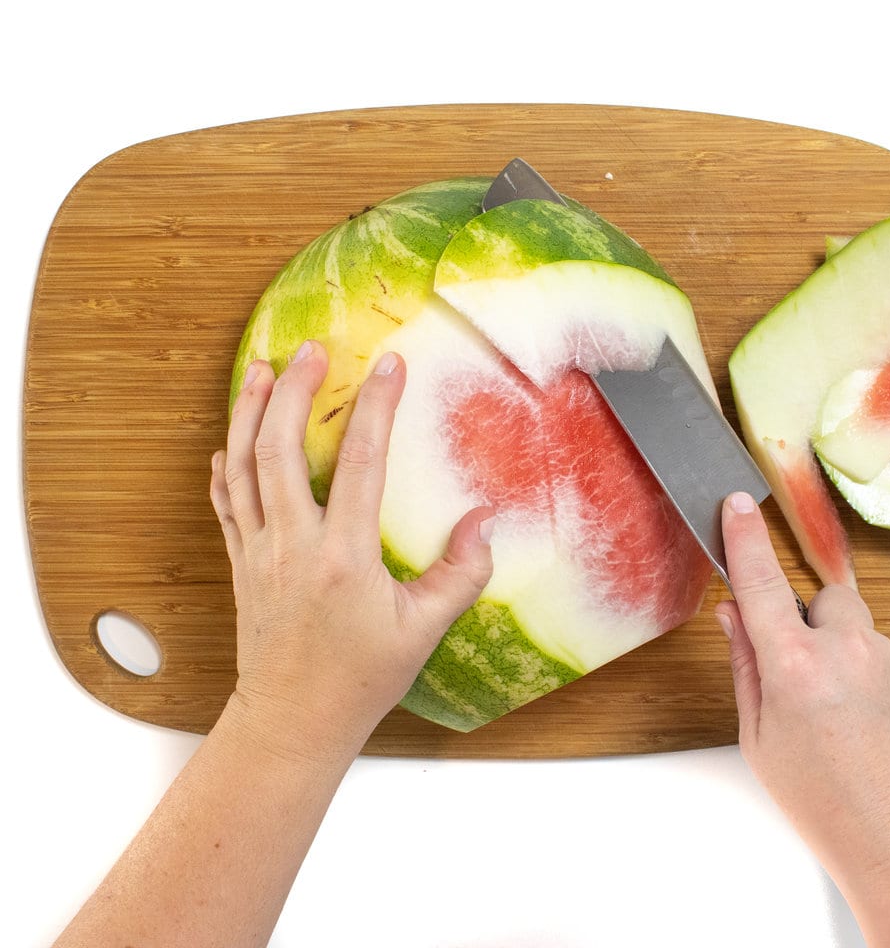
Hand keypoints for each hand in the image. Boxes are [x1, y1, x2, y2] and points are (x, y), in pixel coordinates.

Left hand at [209, 341, 494, 762]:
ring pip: (242, 466)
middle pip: (281, 449)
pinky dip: (225, 464)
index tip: (390, 365)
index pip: (361, 463)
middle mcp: (293, 545)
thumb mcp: (424, 631)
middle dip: (296, 391)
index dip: (377, 407)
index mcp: (344, 557)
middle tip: (312, 350)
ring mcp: (258, 551)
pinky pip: (226, 501)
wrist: (292, 721)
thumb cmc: (360, 679)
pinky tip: (228, 440)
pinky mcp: (241, 562)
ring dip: (249, 413)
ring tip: (263, 371)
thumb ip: (461, 573)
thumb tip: (483, 521)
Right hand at [715, 491, 889, 944]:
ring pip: (858, 632)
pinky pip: (886, 658)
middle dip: (809, 619)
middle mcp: (848, 650)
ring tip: (841, 720)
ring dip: (843, 655)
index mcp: (795, 666)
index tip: (736, 505)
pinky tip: (870, 730)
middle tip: (800, 670)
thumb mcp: (760, 738)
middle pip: (825, 598)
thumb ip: (747, 665)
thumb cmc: (829, 806)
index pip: (761, 581)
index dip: (743, 538)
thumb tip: (735, 614)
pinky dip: (872, 679)